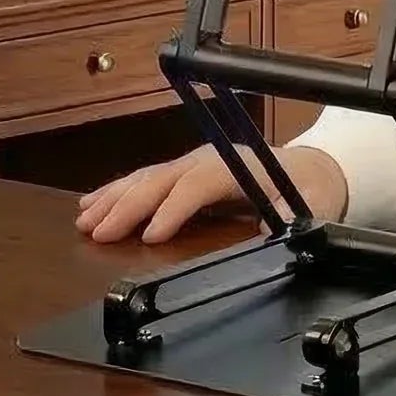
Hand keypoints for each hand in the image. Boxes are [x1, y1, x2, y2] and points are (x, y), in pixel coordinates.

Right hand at [75, 142, 347, 244]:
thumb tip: (270, 229)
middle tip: (98, 232)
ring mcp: (192, 162)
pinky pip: (144, 179)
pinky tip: (90, 204)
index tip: (150, 236)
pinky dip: (115, 191)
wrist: (310, 168)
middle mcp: (207, 160)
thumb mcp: (311, 204)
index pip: (197, 185)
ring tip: (84, 220)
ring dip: (113, 198)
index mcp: (236, 166)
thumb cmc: (307, 187)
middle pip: (161, 179)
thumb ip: (290, 215)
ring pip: (145, 177)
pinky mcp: (183, 172)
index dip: (173, 209)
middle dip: (128, 205)